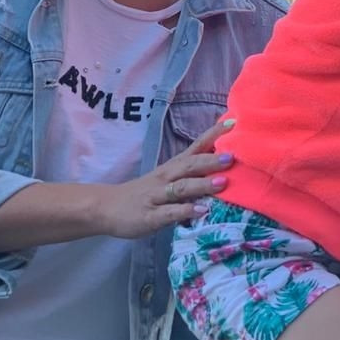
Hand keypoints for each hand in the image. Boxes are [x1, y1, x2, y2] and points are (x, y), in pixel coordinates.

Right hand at [95, 116, 235, 238]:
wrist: (106, 208)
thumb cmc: (145, 193)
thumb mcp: (167, 178)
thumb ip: (191, 173)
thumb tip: (224, 166)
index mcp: (173, 167)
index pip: (196, 147)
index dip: (214, 135)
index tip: (234, 123)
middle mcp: (166, 178)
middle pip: (189, 166)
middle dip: (211, 161)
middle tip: (232, 157)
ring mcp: (157, 196)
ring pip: (180, 188)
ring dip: (202, 184)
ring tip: (222, 182)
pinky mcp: (150, 216)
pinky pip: (169, 212)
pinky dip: (185, 211)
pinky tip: (201, 211)